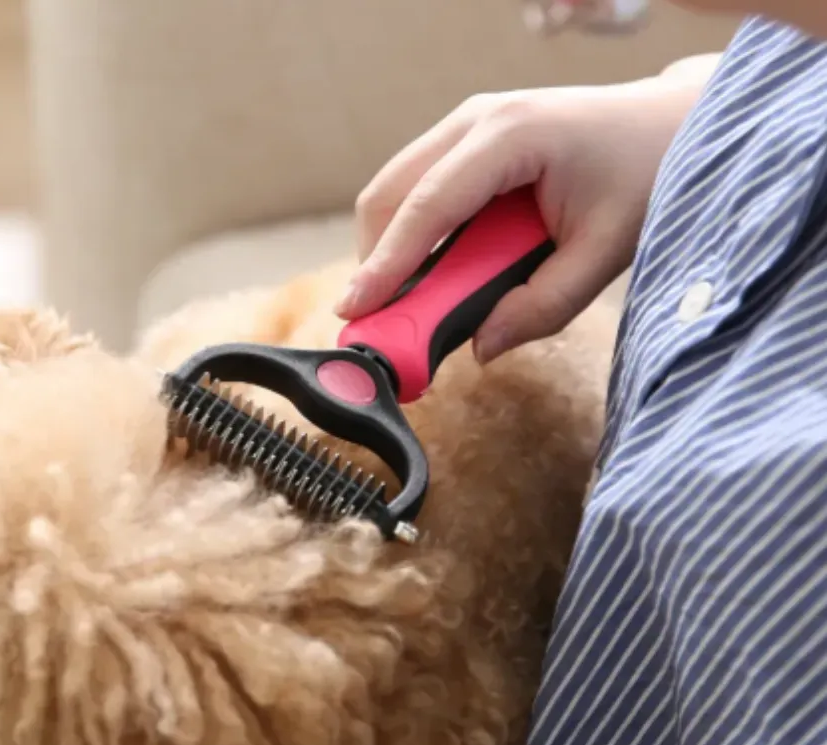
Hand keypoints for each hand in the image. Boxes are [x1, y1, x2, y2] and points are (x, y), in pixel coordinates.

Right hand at [336, 64, 714, 362]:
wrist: (667, 125)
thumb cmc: (644, 178)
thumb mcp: (604, 254)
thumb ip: (542, 307)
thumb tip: (479, 346)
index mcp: (512, 137)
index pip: (428, 207)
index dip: (386, 263)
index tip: (355, 310)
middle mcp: (476, 120)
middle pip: (389, 193)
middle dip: (375, 260)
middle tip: (381, 320)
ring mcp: (466, 125)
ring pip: (393, 189)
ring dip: (389, 249)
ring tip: (410, 303)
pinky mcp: (465, 141)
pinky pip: (416, 189)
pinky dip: (410, 234)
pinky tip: (433, 271)